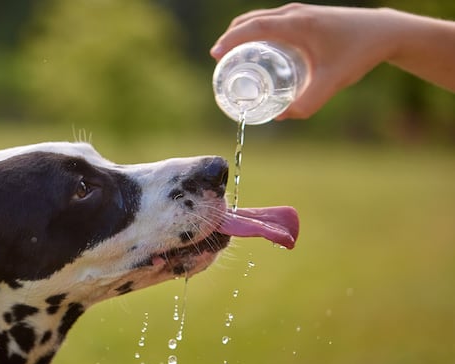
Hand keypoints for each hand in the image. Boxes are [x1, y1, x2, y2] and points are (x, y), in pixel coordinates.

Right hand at [210, 3, 393, 119]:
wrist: (383, 31)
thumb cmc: (358, 52)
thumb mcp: (332, 82)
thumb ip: (308, 103)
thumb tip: (282, 116)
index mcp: (297, 24)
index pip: (253, 27)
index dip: (230, 40)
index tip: (215, 56)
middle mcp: (294, 14)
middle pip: (250, 20)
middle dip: (230, 38)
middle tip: (219, 63)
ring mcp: (299, 12)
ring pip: (260, 18)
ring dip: (242, 34)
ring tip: (233, 58)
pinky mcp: (304, 16)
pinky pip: (271, 20)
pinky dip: (256, 32)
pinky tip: (257, 51)